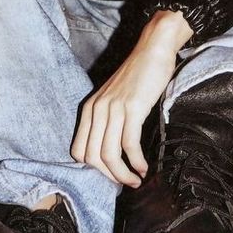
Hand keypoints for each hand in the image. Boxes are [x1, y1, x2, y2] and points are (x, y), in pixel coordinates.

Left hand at [71, 11, 192, 186]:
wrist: (153, 49)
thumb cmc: (139, 75)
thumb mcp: (115, 98)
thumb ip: (109, 119)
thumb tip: (114, 149)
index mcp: (89, 108)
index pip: (79, 151)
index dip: (94, 170)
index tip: (112, 175)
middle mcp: (97, 110)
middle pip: (92, 157)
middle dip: (109, 176)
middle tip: (125, 183)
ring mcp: (113, 109)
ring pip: (109, 155)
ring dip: (123, 174)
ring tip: (136, 180)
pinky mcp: (132, 109)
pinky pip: (128, 144)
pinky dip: (135, 161)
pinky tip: (143, 167)